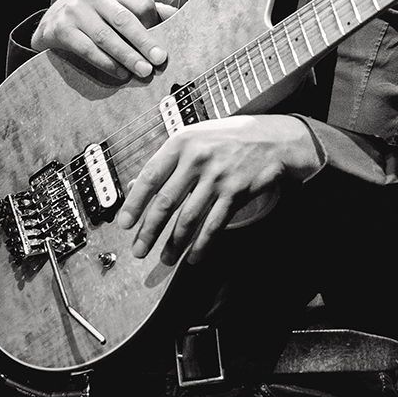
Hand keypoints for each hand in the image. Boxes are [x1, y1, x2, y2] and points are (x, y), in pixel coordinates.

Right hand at [31, 0, 176, 78]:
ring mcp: (74, 9)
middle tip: (160, 60)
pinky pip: (88, 49)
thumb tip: (177, 16)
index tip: (166, 43)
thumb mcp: (120, 2)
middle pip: (125, 20)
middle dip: (145, 42)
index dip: (156, 25)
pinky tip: (120, 73)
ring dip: (128, 57)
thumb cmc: (99, 11)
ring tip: (144, 71)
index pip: (141, 4)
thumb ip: (147, 9)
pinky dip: (107, 63)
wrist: (54, 17)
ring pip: (107, 37)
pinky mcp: (61, 28)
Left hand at [117, 115, 321, 265]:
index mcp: (182, 143)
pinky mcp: (235, 192)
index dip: (135, 204)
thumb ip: (168, 160)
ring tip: (166, 259)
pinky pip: (213, 225)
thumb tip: (136, 184)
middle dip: (149, 232)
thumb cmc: (229, 138)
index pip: (150, 177)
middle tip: (139, 250)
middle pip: (165, 203)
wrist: (272, 139)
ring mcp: (217, 177)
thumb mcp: (196, 138)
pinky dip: (201, 245)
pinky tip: (194, 257)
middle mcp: (197, 159)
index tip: (125, 225)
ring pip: (188, 219)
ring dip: (174, 244)